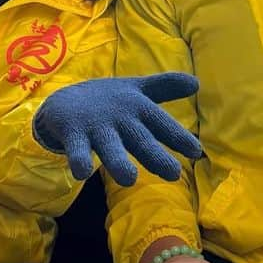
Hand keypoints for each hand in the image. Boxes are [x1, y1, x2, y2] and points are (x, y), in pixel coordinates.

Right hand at [33, 72, 201, 185]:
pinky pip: (76, 149)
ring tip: (129, 180)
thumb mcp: (136, 91)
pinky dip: (77, 159)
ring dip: (118, 161)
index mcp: (138, 108)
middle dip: (156, 155)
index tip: (196, 151)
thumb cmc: (108, 100)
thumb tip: (197, 83)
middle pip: (140, 139)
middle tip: (173, 173)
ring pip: (109, 146)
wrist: (64, 99)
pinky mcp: (73, 133)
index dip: (178, 136)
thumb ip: (165, 88)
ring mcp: (96, 126)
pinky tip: (81, 173)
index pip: (161, 123)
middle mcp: (120, 117)